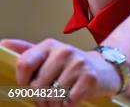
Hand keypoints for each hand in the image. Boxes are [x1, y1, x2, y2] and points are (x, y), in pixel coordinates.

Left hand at [0, 38, 121, 106]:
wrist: (103, 68)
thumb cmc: (70, 64)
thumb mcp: (49, 54)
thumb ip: (27, 52)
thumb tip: (2, 44)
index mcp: (49, 45)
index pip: (24, 64)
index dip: (23, 82)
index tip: (30, 85)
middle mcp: (63, 51)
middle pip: (37, 87)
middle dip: (41, 98)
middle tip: (51, 95)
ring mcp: (78, 63)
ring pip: (53, 97)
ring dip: (56, 104)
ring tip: (63, 96)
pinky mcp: (89, 77)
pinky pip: (69, 102)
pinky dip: (70, 105)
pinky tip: (74, 95)